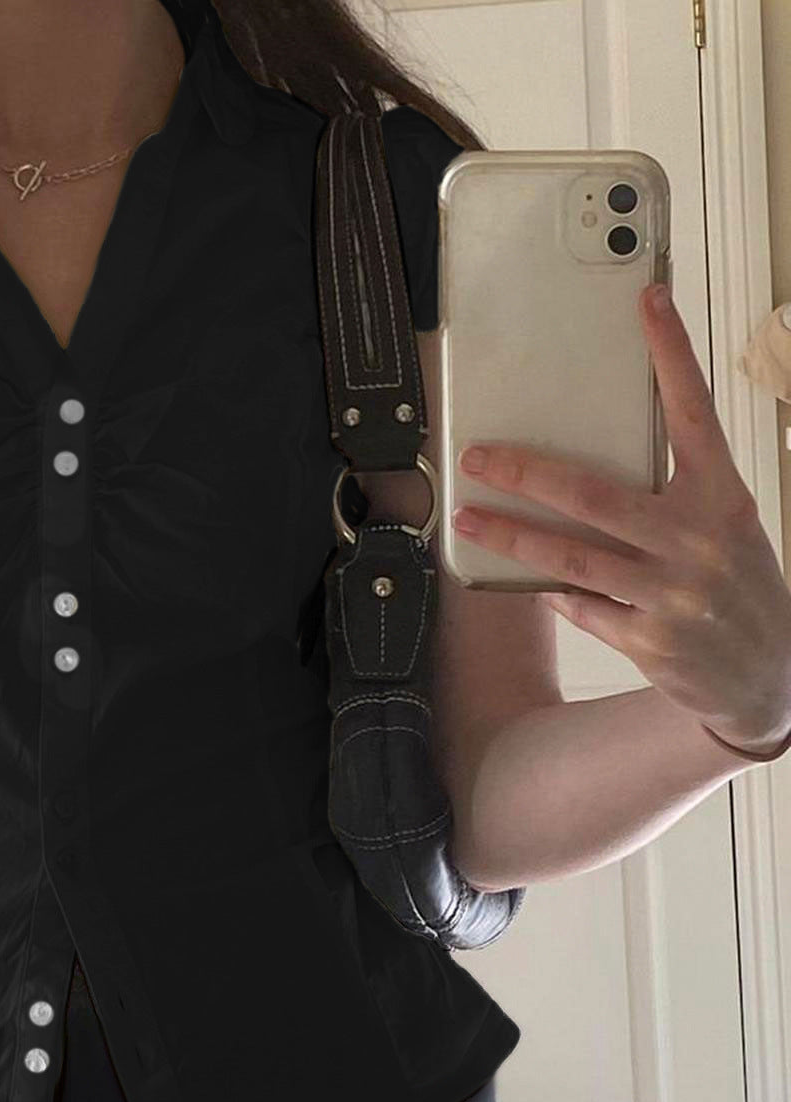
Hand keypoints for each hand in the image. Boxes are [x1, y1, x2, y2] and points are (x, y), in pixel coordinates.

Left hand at [449, 282, 790, 754]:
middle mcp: (698, 538)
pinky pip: (579, 606)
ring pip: (567, 555)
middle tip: (476, 456)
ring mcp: (672, 592)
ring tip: (466, 517)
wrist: (771, 676)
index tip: (648, 300)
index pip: (693, 412)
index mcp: (723, 497)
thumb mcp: (724, 530)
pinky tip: (539, 584)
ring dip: (508, 535)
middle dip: (524, 473)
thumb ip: (670, 499)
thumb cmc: (736, 587)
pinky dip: (555, 593)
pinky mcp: (649, 638)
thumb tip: (580, 483)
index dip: (672, 353)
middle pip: (591, 493)